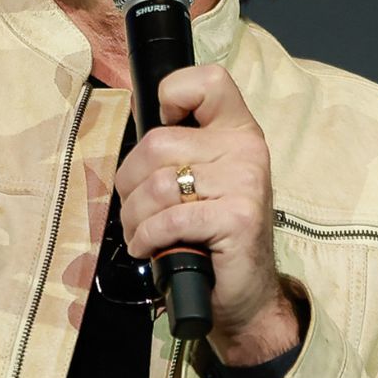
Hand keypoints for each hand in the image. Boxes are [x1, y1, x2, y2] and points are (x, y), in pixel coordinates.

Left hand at [115, 65, 299, 365]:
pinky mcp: (237, 217)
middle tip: (138, 210)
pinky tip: (151, 249)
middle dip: (130, 183)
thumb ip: (177, 148)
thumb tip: (137, 127)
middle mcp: (246, 148)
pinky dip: (148, 238)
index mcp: (237, 129)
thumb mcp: (199, 180)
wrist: (244, 294)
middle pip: (157, 143)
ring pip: (156, 184)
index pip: (207, 82)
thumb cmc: (210, 234)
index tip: (163, 126)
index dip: (173, 94)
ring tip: (144, 233)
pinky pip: (169, 219)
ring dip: (135, 217)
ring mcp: (245, 182)